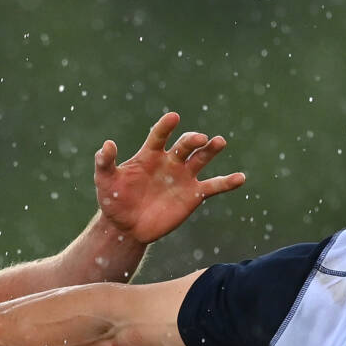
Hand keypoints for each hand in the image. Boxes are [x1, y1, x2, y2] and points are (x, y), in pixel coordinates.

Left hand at [94, 112, 245, 244]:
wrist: (126, 227)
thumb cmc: (114, 200)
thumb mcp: (104, 181)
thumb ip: (104, 163)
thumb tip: (107, 145)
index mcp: (150, 154)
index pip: (159, 135)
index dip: (166, 126)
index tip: (173, 118)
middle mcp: (170, 161)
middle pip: (185, 145)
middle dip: (192, 141)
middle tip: (199, 139)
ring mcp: (184, 177)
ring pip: (201, 158)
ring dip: (211, 150)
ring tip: (219, 142)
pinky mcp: (194, 195)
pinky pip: (213, 186)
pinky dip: (227, 182)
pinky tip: (240, 178)